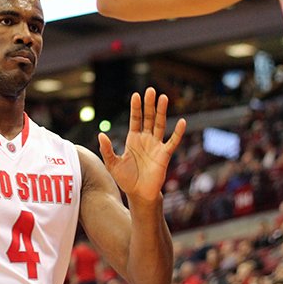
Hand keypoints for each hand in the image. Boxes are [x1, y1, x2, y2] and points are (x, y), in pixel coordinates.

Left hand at [99, 88, 185, 203]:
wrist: (139, 194)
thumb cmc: (126, 179)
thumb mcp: (112, 163)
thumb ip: (106, 149)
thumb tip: (101, 134)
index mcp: (133, 139)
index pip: (135, 119)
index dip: (136, 108)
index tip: (136, 95)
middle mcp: (145, 139)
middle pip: (148, 118)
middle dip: (149, 105)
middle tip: (151, 90)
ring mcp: (156, 146)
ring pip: (160, 125)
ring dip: (162, 112)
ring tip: (163, 97)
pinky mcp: (164, 155)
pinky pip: (172, 141)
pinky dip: (177, 132)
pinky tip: (181, 121)